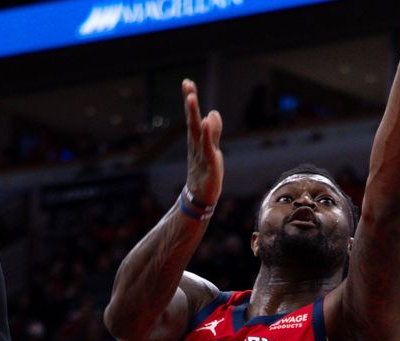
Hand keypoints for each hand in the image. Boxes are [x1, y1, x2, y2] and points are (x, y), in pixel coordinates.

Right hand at [182, 80, 223, 206]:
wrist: (201, 197)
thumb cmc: (206, 172)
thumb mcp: (211, 149)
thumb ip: (213, 132)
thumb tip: (213, 113)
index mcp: (197, 140)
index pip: (193, 117)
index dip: (190, 100)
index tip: (187, 83)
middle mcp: (196, 144)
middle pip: (192, 120)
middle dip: (190, 102)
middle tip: (186, 85)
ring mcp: (201, 154)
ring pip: (196, 132)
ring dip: (193, 114)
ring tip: (191, 97)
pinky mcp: (209, 164)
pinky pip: (207, 147)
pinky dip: (207, 134)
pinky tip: (206, 121)